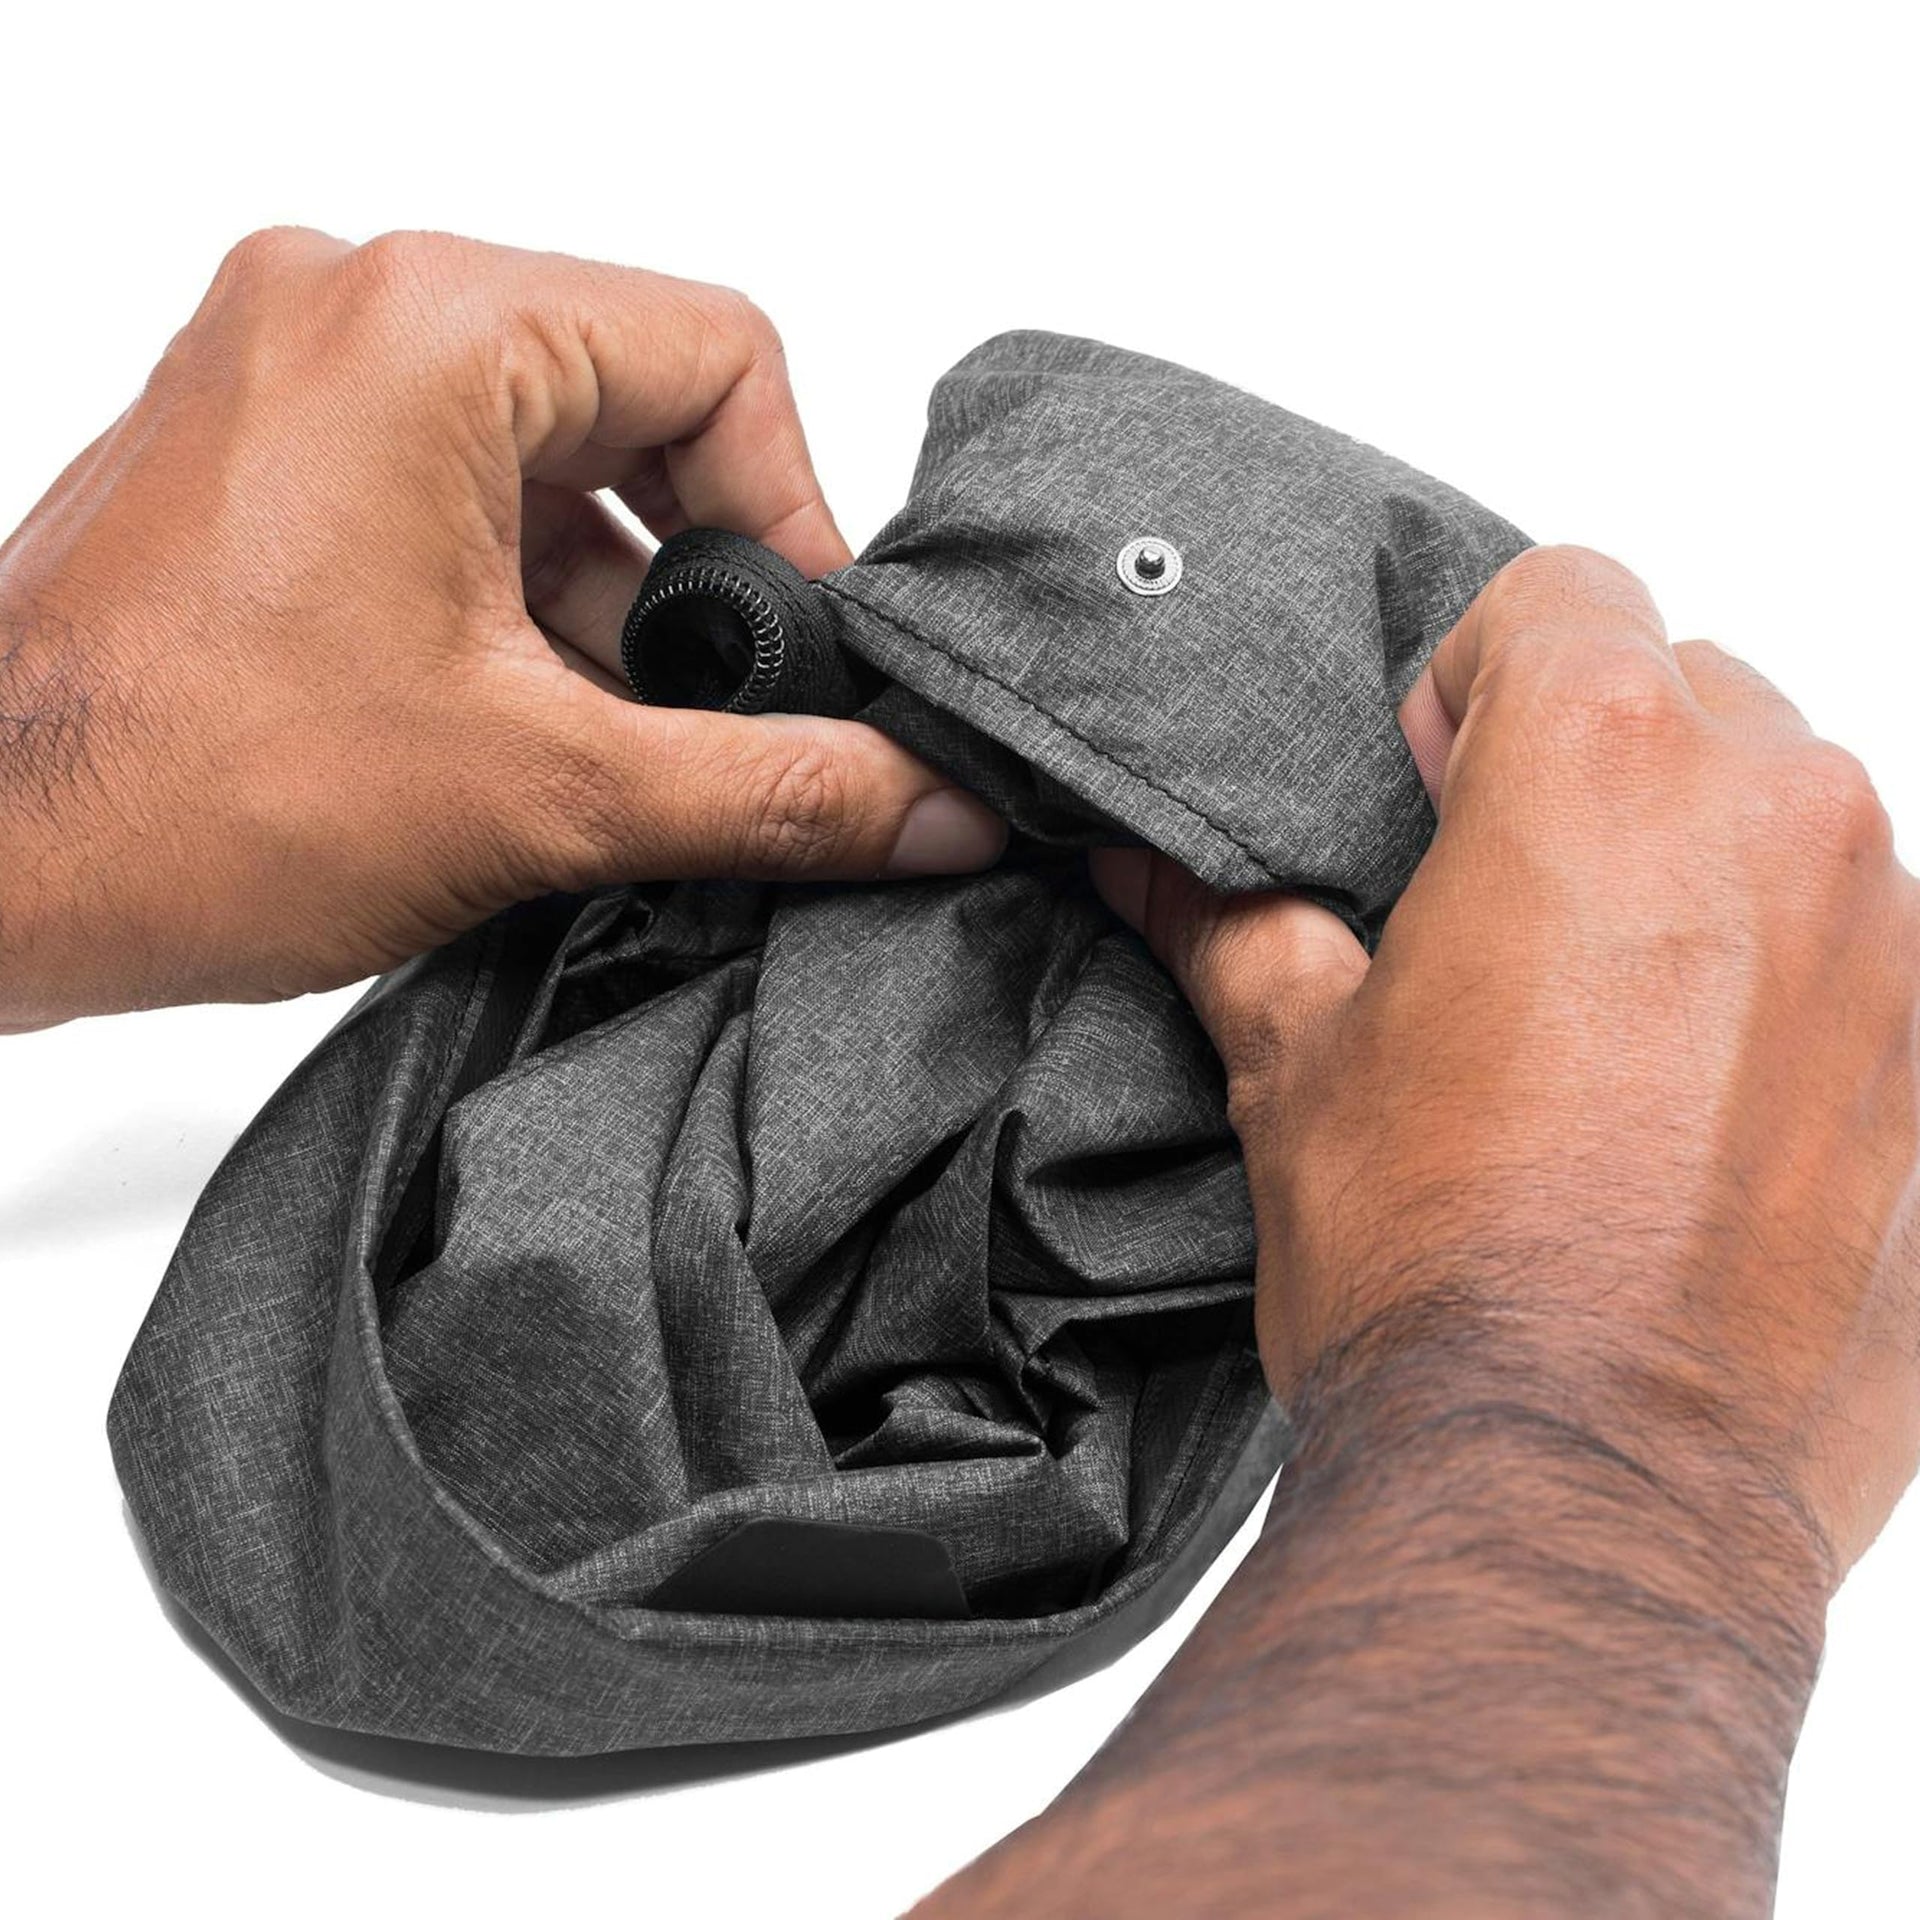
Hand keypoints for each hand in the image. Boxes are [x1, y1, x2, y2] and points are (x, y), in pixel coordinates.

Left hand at [0, 229, 1003, 1029]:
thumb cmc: (183, 797)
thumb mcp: (544, 795)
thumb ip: (773, 791)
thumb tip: (930, 802)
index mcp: (429, 328)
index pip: (722, 357)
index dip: (797, 516)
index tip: (805, 653)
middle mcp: (349, 308)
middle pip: (638, 398)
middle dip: (698, 570)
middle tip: (717, 705)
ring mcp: (290, 372)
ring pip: (546, 451)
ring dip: (608, 597)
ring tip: (605, 737)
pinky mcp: (261, 452)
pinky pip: (452, 483)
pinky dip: (519, 592)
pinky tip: (525, 719)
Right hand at [922, 548, 1914, 1916]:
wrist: (1579, 1491)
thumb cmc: (1440, 1273)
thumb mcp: (1293, 1068)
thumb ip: (1228, 926)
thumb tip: (1144, 865)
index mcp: (1604, 773)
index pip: (1560, 593)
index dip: (1469, 677)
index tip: (1429, 787)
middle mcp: (1781, 822)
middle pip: (1687, 691)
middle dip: (1591, 765)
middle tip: (1499, 914)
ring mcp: (1891, 944)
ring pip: (1788, 812)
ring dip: (1696, 869)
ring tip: (1598, 1021)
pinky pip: (1863, 950)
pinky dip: (1786, 980)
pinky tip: (1695, 1102)